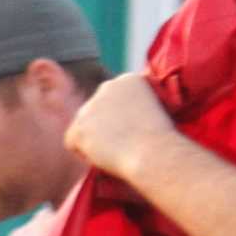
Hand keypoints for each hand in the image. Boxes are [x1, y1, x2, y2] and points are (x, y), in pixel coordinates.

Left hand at [65, 70, 185, 189]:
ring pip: (85, 127)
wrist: (154, 154)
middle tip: (125, 144)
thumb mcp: (157, 111)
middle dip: (105, 128)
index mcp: (129, 80)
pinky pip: (72, 143)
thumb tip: (122, 120)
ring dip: (95, 140)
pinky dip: (84, 154)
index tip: (136, 132)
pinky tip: (105, 156)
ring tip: (118, 151)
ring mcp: (90, 106)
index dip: (121, 121)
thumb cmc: (162, 141)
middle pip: (96, 112)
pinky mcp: (79, 127)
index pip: (113, 101)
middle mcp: (107, 86)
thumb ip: (135, 107)